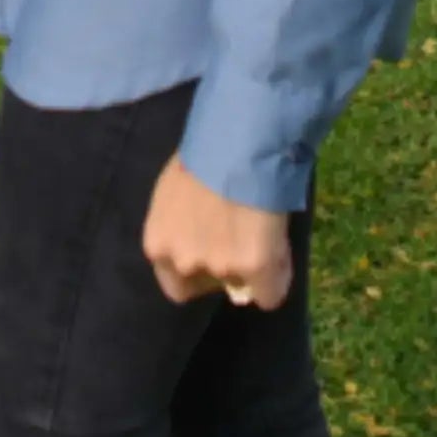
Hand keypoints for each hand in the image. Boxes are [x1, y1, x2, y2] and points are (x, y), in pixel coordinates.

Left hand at [142, 155, 292, 311]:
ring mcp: (219, 267)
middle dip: (221, 271)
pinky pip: (270, 294)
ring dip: (250, 268)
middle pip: (207, 286)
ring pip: (241, 286)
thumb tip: (203, 233)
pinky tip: (279, 255)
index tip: (211, 252)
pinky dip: (277, 281)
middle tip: (236, 243)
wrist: (238, 142)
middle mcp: (183, 262)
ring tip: (260, 234)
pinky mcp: (254, 268)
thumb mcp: (176, 191)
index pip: (175, 284)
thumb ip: (182, 224)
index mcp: (157, 244)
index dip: (197, 271)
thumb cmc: (204, 153)